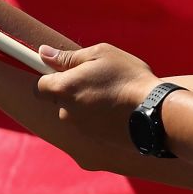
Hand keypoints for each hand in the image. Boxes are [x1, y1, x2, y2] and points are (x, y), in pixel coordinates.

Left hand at [36, 43, 161, 148]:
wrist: (154, 113)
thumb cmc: (127, 77)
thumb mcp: (101, 54)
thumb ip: (68, 56)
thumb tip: (43, 53)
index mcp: (63, 88)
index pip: (39, 86)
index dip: (52, 76)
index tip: (68, 71)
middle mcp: (66, 112)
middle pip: (58, 100)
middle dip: (72, 90)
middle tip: (97, 79)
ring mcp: (80, 128)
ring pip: (75, 112)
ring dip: (87, 103)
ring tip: (112, 94)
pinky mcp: (95, 140)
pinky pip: (90, 124)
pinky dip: (99, 116)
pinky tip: (118, 108)